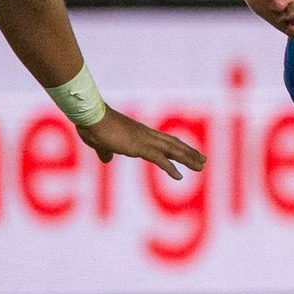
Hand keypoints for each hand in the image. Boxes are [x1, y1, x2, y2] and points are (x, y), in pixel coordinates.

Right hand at [77, 109, 206, 179]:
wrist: (91, 117)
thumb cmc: (93, 126)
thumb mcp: (100, 143)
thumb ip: (105, 151)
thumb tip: (107, 159)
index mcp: (139, 133)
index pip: (164, 140)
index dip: (177, 147)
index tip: (188, 152)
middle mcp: (146, 135)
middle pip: (173, 144)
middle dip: (189, 152)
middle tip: (203, 159)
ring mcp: (144, 140)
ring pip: (172, 150)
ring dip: (188, 159)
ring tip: (201, 166)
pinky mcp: (139, 147)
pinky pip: (159, 159)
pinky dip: (171, 168)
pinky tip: (179, 176)